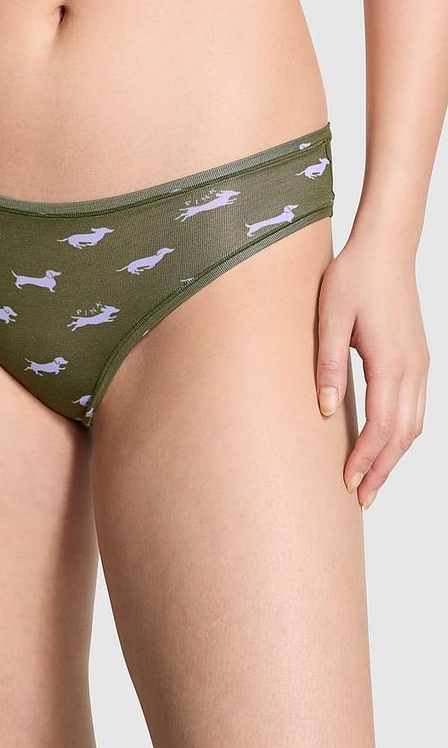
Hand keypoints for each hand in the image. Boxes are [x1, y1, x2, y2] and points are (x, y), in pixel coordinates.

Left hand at [316, 236, 428, 508]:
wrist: (386, 248)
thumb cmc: (353, 277)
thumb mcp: (329, 318)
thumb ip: (327, 364)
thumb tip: (327, 410)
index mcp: (390, 362)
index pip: (381, 426)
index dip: (366, 459)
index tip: (348, 485)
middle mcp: (413, 369)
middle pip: (402, 435)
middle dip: (382, 469)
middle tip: (362, 500)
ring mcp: (420, 364)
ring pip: (414, 424)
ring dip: (394, 455)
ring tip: (373, 480)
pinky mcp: (418, 358)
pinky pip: (417, 407)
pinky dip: (404, 434)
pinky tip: (388, 443)